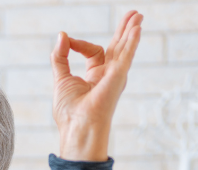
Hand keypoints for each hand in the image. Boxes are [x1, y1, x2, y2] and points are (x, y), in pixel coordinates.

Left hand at [51, 11, 143, 161]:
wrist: (77, 127)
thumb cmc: (70, 112)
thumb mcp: (61, 79)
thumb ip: (60, 57)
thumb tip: (61, 35)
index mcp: (95, 76)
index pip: (93, 51)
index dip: (79, 44)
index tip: (67, 42)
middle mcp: (108, 75)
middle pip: (118, 47)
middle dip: (125, 30)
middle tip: (133, 15)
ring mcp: (115, 76)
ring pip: (124, 48)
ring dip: (131, 31)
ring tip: (138, 16)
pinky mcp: (118, 78)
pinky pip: (126, 56)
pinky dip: (131, 42)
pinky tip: (136, 30)